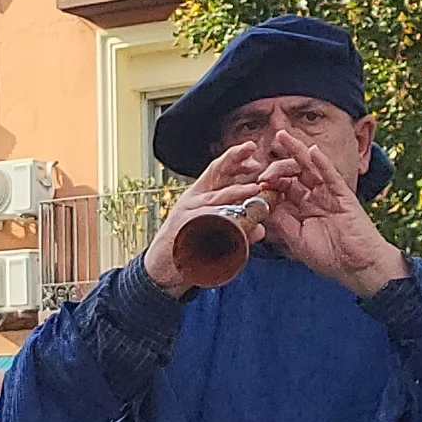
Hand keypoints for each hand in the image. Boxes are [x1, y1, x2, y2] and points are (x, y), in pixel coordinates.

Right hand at [141, 143, 272, 294]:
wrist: (162, 271)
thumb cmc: (189, 249)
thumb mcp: (215, 232)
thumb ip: (238, 228)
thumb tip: (260, 229)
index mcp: (200, 194)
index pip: (219, 170)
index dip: (235, 157)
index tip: (252, 150)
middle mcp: (192, 199)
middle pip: (215, 174)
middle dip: (235, 161)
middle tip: (254, 156)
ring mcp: (186, 214)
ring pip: (215, 199)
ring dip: (236, 193)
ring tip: (255, 190)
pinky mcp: (182, 231)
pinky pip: (205, 223)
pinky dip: (221, 220)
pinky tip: (235, 220)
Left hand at [262, 120, 406, 298]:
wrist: (356, 266)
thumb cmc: (328, 256)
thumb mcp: (295, 239)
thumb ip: (280, 221)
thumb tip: (260, 206)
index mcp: (301, 208)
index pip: (281, 189)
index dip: (267, 184)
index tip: (253, 184)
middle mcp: (314, 197)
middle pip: (293, 174)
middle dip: (276, 168)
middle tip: (262, 172)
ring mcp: (328, 194)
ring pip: (310, 168)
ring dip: (296, 151)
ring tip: (282, 137)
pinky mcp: (343, 195)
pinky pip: (331, 175)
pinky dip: (322, 163)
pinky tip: (312, 151)